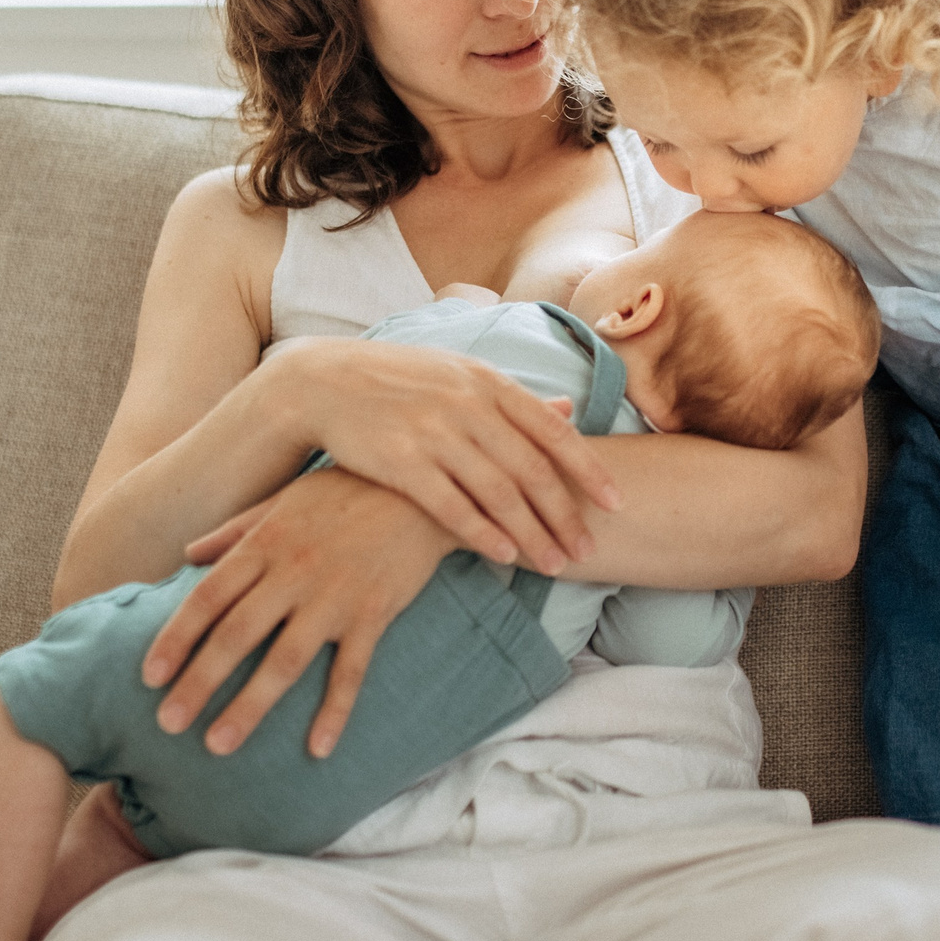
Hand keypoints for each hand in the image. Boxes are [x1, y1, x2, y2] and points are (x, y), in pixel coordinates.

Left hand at [141, 468, 456, 757]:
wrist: (421, 487)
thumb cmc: (348, 488)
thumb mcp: (284, 499)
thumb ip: (235, 530)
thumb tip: (188, 555)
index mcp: (265, 543)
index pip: (208, 598)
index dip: (176, 639)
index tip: (149, 677)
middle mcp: (293, 572)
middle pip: (235, 636)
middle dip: (198, 683)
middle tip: (168, 724)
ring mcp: (335, 597)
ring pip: (284, 661)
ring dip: (249, 706)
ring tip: (218, 744)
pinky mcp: (375, 613)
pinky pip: (351, 671)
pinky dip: (335, 711)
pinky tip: (318, 749)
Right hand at [282, 338, 614, 574]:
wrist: (323, 382)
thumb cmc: (400, 382)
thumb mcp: (460, 375)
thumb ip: (512, 398)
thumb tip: (569, 407)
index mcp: (488, 383)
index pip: (553, 430)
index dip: (588, 470)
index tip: (616, 503)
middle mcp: (468, 405)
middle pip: (532, 469)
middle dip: (565, 514)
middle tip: (588, 550)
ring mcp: (434, 432)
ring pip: (498, 492)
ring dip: (532, 533)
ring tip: (556, 565)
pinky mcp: (400, 461)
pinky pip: (451, 505)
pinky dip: (482, 533)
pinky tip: (505, 556)